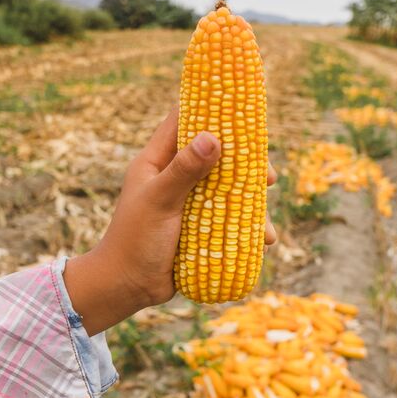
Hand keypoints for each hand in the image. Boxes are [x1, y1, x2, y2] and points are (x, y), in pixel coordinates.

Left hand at [65, 110, 276, 334]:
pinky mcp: (198, 228)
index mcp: (157, 162)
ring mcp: (188, 203)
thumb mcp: (159, 201)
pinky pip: (229, 220)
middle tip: (270, 178)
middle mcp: (174, 178)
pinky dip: (247, 229)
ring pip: (228, 191)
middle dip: (245, 165)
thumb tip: (212, 137)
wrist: (127, 288)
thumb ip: (183, 170)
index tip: (240, 109)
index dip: (208, 111)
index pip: (182, 122)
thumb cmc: (134, 240)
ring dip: (252, 205)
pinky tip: (263, 243)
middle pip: (216, 157)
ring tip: (267, 229)